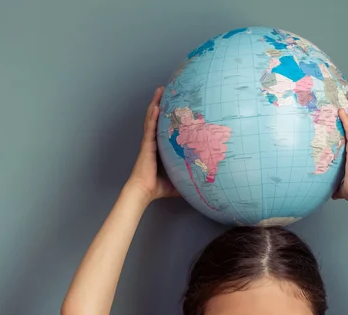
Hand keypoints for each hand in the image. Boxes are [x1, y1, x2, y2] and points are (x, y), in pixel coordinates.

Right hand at [127, 86, 179, 200]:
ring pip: (152, 119)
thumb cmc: (158, 187)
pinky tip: (155, 107)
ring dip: (155, 104)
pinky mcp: (146, 146)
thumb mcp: (178, 181)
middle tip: (166, 90)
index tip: (175, 104)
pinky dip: (152, 117)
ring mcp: (149, 142)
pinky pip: (150, 128)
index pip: (164, 128)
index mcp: (160, 148)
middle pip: (157, 118)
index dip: (168, 115)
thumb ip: (188, 178)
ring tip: (160, 91)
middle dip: (161, 103)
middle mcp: (153, 142)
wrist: (144, 191)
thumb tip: (203, 182)